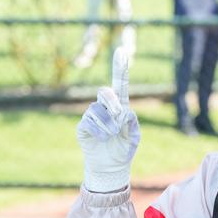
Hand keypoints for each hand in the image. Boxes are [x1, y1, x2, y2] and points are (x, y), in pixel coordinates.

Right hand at [77, 48, 140, 192]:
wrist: (111, 167)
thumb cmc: (124, 149)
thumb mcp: (134, 136)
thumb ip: (132, 121)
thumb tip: (123, 110)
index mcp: (121, 107)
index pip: (120, 84)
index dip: (120, 68)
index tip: (122, 50)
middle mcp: (105, 107)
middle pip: (105, 92)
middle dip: (111, 101)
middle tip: (118, 113)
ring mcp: (93, 116)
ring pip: (98, 110)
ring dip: (109, 124)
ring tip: (112, 136)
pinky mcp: (83, 126)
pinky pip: (89, 121)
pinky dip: (100, 131)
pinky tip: (103, 138)